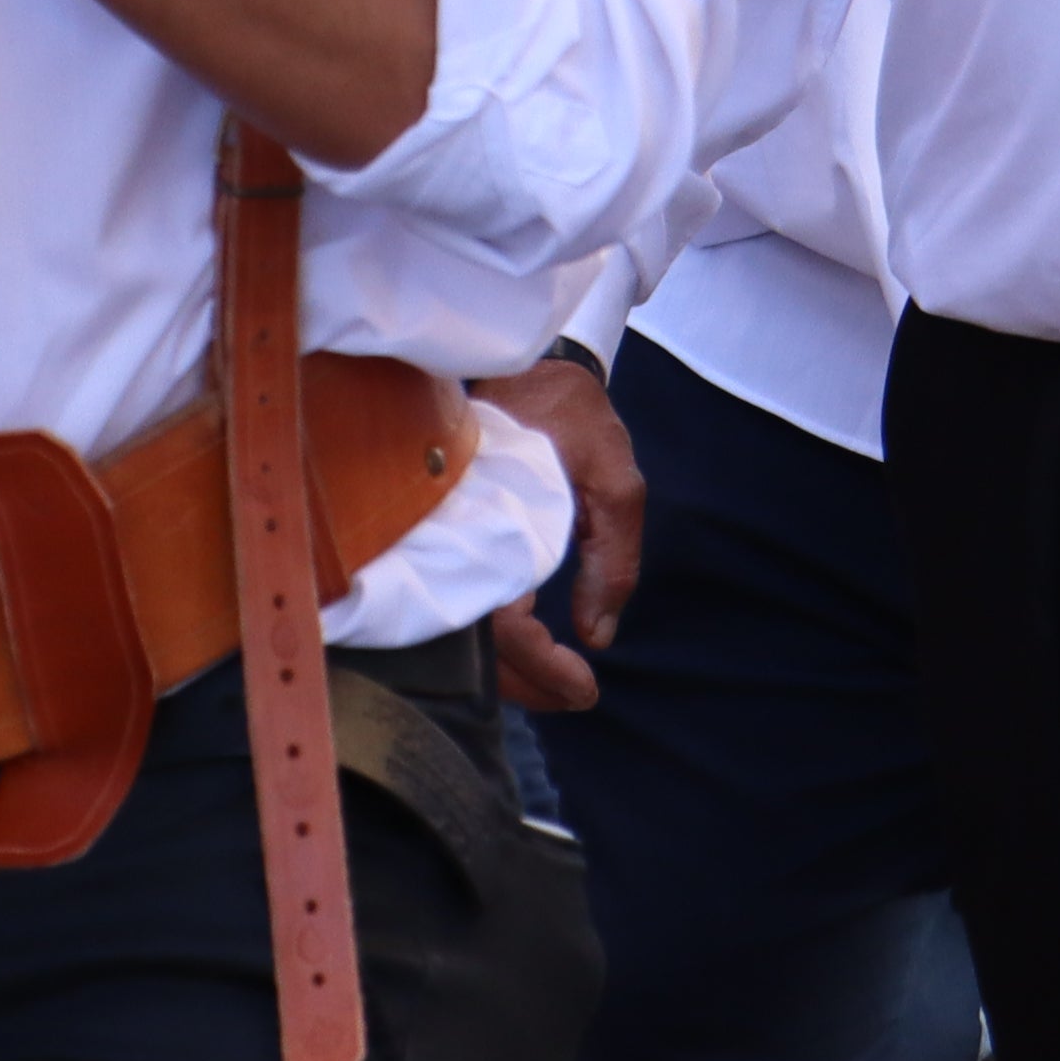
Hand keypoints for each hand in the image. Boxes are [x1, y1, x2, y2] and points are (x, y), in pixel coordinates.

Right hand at [471, 353, 636, 712]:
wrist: (528, 363)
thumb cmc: (570, 416)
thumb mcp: (613, 479)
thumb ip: (613, 559)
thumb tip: (597, 636)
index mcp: (496, 530)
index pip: (503, 629)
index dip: (542, 670)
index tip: (585, 689)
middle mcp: (458, 543)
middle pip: (473, 646)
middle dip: (525, 685)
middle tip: (576, 697)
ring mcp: (446, 542)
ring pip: (461, 633)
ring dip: (508, 670)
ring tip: (558, 683)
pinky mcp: (447, 539)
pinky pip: (461, 605)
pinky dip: (491, 641)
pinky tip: (526, 650)